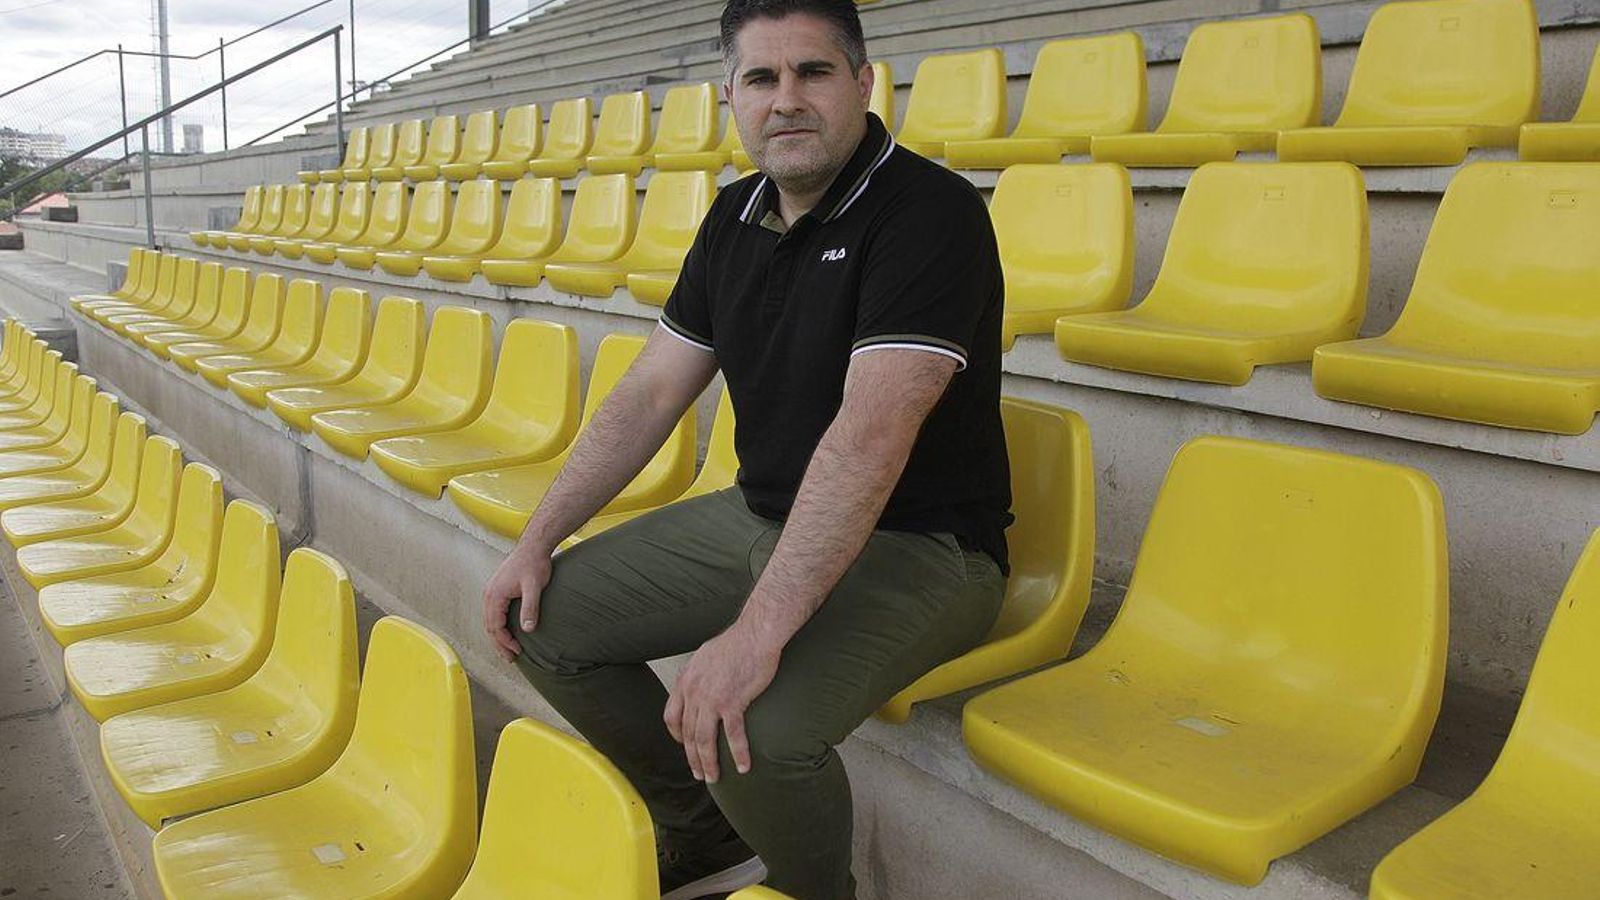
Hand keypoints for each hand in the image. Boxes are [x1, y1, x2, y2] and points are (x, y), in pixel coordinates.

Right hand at [481, 540, 552, 662]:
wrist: (533, 547)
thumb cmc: (534, 564)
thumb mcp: (534, 587)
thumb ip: (530, 607)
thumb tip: (528, 629)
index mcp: (495, 596)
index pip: (495, 626)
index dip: (505, 642)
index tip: (517, 652)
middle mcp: (489, 595)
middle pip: (489, 626)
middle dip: (499, 644)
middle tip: (511, 659)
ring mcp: (492, 592)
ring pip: (490, 620)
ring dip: (498, 636)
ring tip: (509, 649)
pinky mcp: (497, 589)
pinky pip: (493, 613)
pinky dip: (499, 626)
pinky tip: (508, 631)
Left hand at [664, 625, 780, 783]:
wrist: (755, 635)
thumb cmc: (736, 643)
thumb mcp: (705, 656)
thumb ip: (699, 675)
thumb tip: (700, 686)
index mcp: (686, 681)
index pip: (672, 716)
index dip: (677, 735)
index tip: (686, 746)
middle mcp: (694, 692)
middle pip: (688, 734)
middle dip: (693, 758)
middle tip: (700, 773)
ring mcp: (712, 699)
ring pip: (705, 740)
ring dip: (709, 763)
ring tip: (714, 777)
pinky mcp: (733, 703)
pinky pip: (733, 735)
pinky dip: (738, 754)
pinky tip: (743, 766)